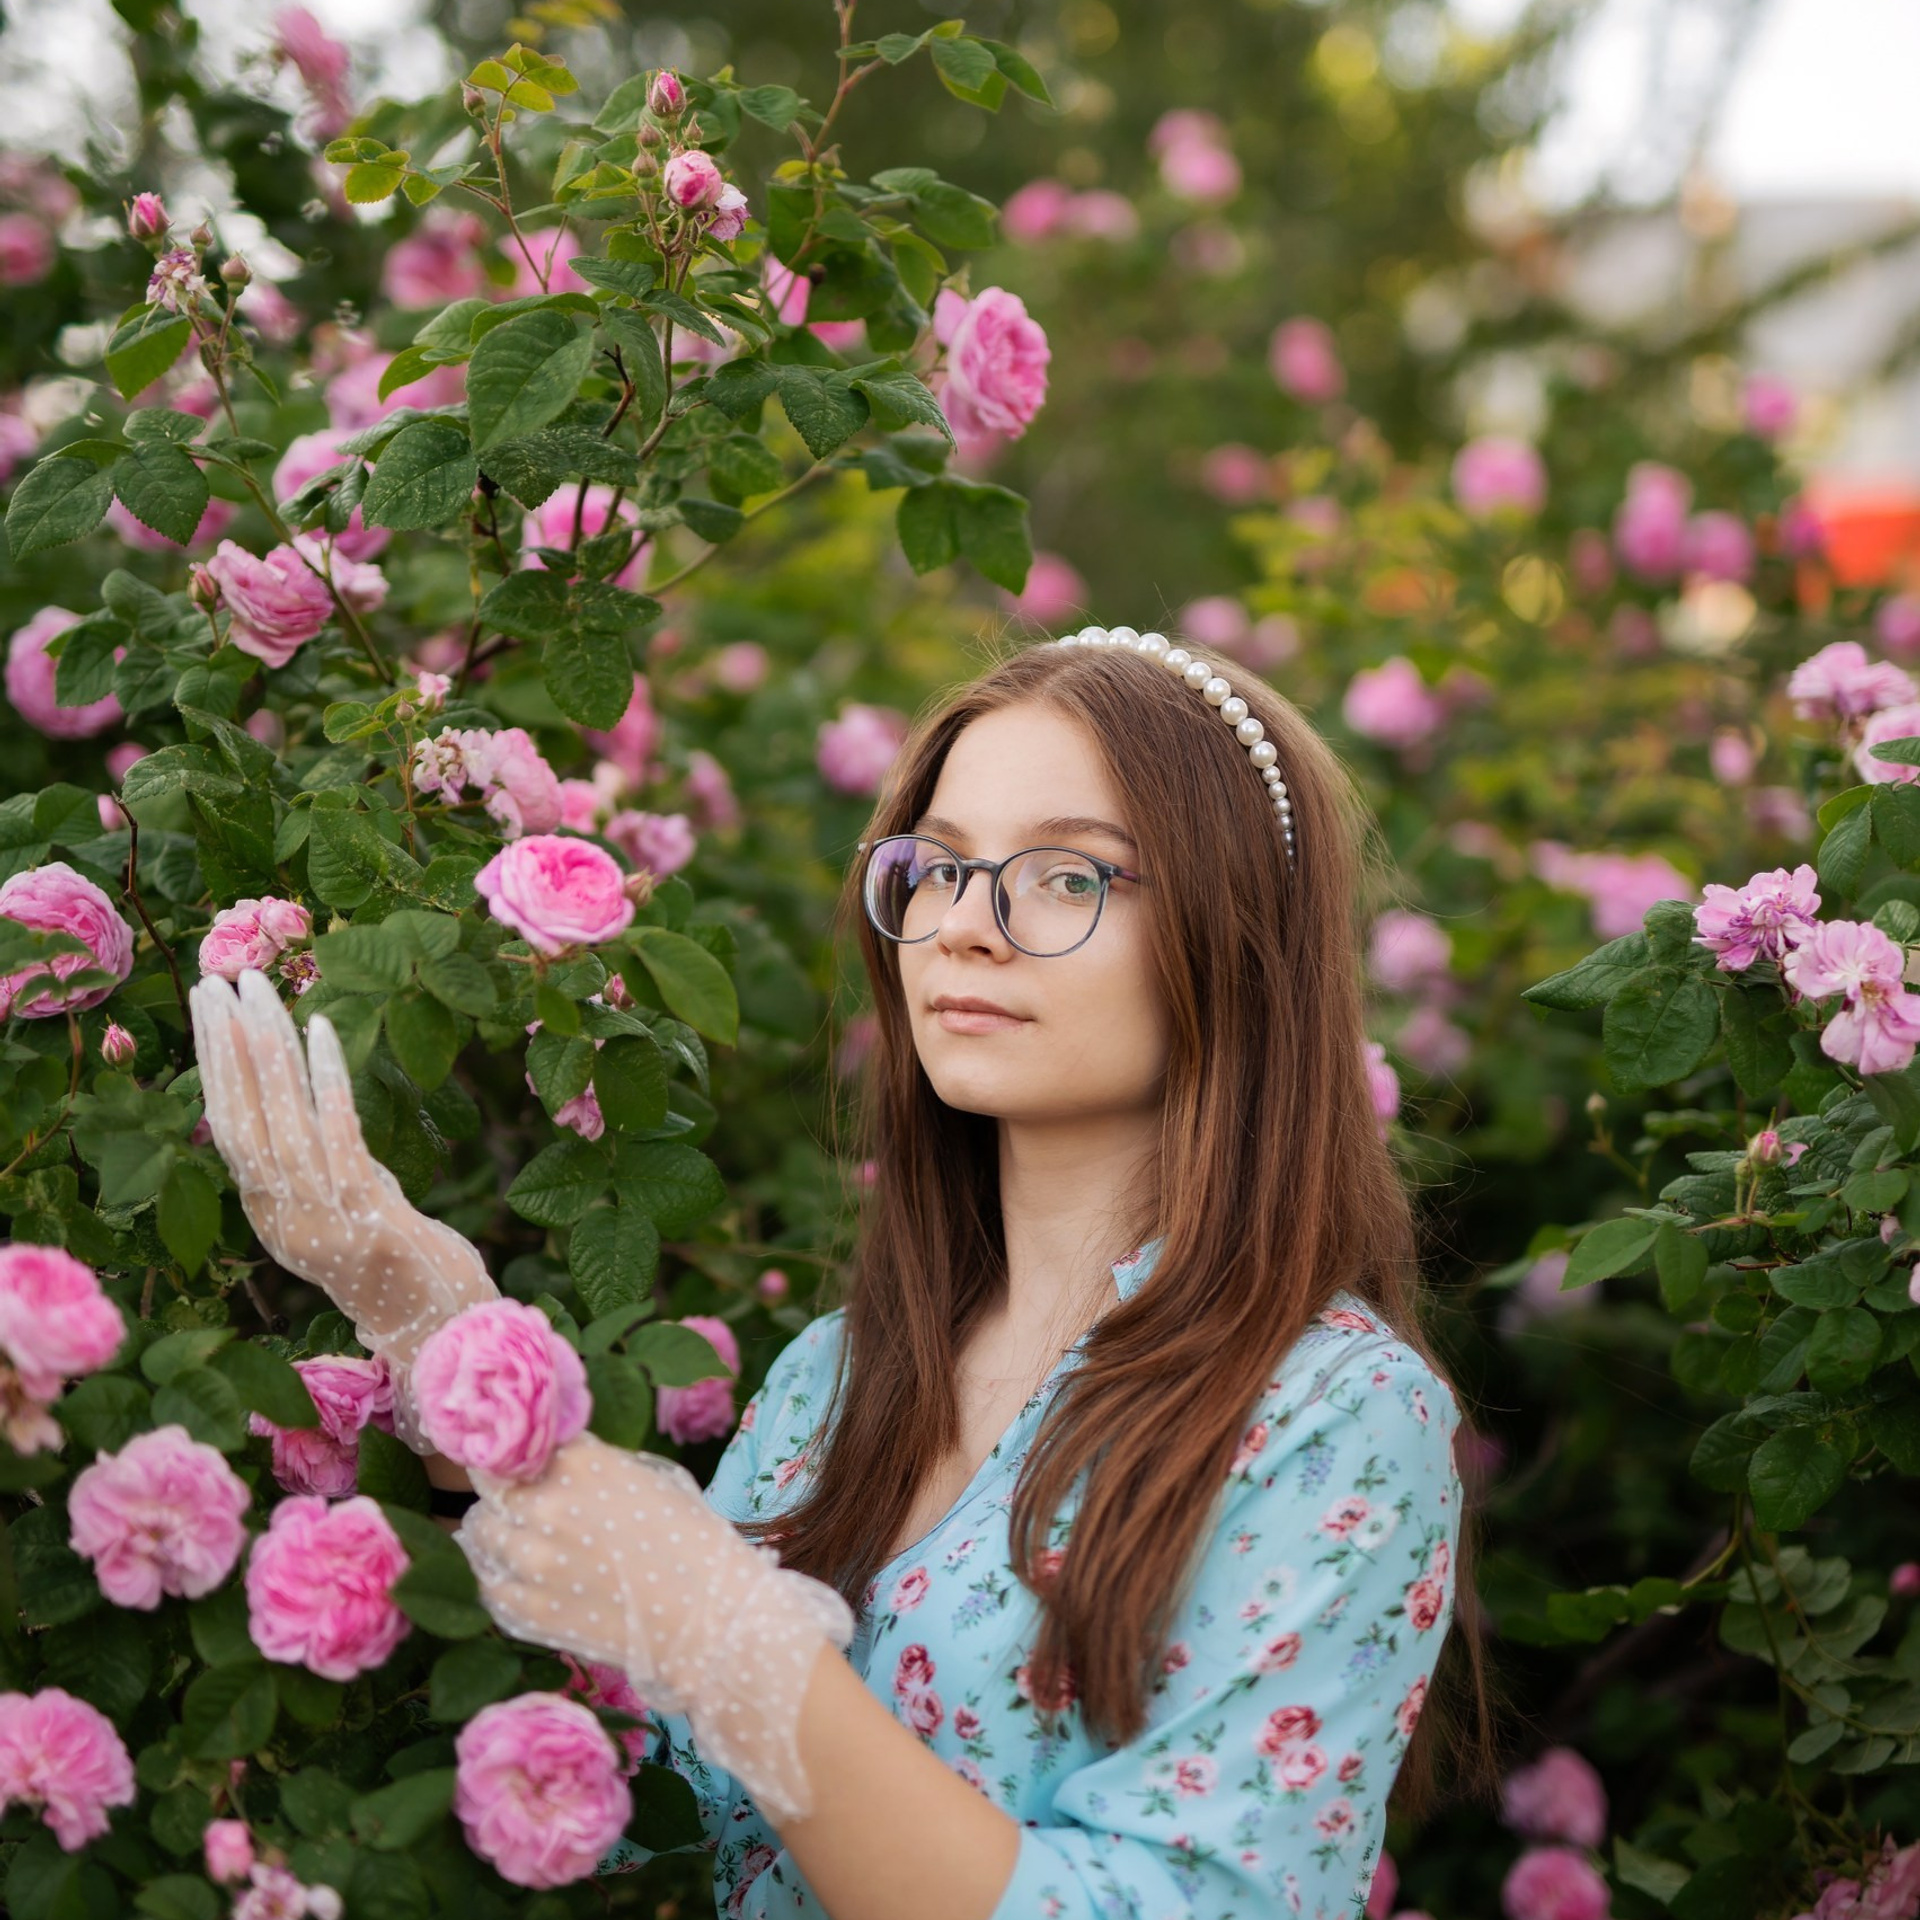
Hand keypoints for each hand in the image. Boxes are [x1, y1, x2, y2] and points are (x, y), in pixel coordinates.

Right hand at [189, 969, 498, 1438]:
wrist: (443, 1332)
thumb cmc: (404, 1265)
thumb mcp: (353, 1207)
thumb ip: (329, 1161)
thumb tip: (318, 1102)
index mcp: (271, 1216)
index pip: (226, 1128)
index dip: (214, 1066)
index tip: (211, 1008)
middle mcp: (283, 1218)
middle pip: (239, 1119)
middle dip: (224, 1045)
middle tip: (215, 980)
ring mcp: (320, 1218)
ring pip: (279, 1121)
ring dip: (266, 1050)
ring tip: (259, 991)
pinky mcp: (364, 1214)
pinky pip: (337, 1134)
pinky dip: (326, 1080)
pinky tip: (323, 1030)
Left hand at [457, 1431, 855, 1825]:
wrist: (707, 1618)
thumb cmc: (690, 1538)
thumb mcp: (643, 1476)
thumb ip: (587, 1464)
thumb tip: (548, 1461)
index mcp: (577, 1462)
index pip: (518, 1444)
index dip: (517, 1453)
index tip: (520, 1461)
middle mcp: (541, 1505)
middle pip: (489, 1487)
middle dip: (503, 1490)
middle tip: (519, 1501)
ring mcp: (527, 1562)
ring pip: (478, 1533)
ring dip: (494, 1531)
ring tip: (517, 1539)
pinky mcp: (523, 1611)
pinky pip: (487, 1583)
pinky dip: (497, 1575)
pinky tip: (521, 1577)